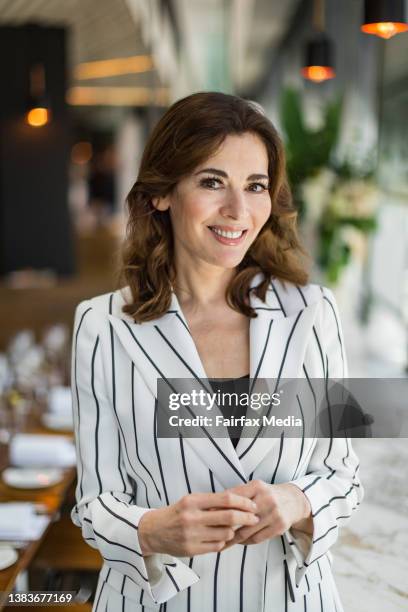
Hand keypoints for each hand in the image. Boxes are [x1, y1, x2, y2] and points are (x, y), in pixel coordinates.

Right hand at [138, 491, 259, 556]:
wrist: (153, 531)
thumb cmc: (177, 513)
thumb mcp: (191, 501)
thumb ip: (212, 502)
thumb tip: (239, 502)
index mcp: (193, 501)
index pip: (226, 499)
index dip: (243, 502)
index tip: (252, 505)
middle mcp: (192, 517)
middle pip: (229, 517)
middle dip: (246, 517)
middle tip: (255, 517)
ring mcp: (191, 535)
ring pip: (226, 534)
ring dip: (234, 531)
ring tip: (235, 528)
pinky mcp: (191, 550)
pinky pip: (217, 547)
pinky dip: (223, 542)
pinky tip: (222, 538)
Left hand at [219, 480, 311, 549]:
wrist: (293, 501)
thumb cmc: (267, 494)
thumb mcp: (254, 488)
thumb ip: (237, 494)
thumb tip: (214, 504)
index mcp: (257, 486)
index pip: (234, 498)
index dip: (220, 507)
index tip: (207, 515)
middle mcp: (266, 499)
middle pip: (240, 516)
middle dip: (224, 525)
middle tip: (211, 532)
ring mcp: (274, 514)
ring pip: (247, 531)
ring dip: (232, 538)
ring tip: (220, 541)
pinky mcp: (279, 527)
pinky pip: (257, 538)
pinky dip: (245, 542)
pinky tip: (237, 542)